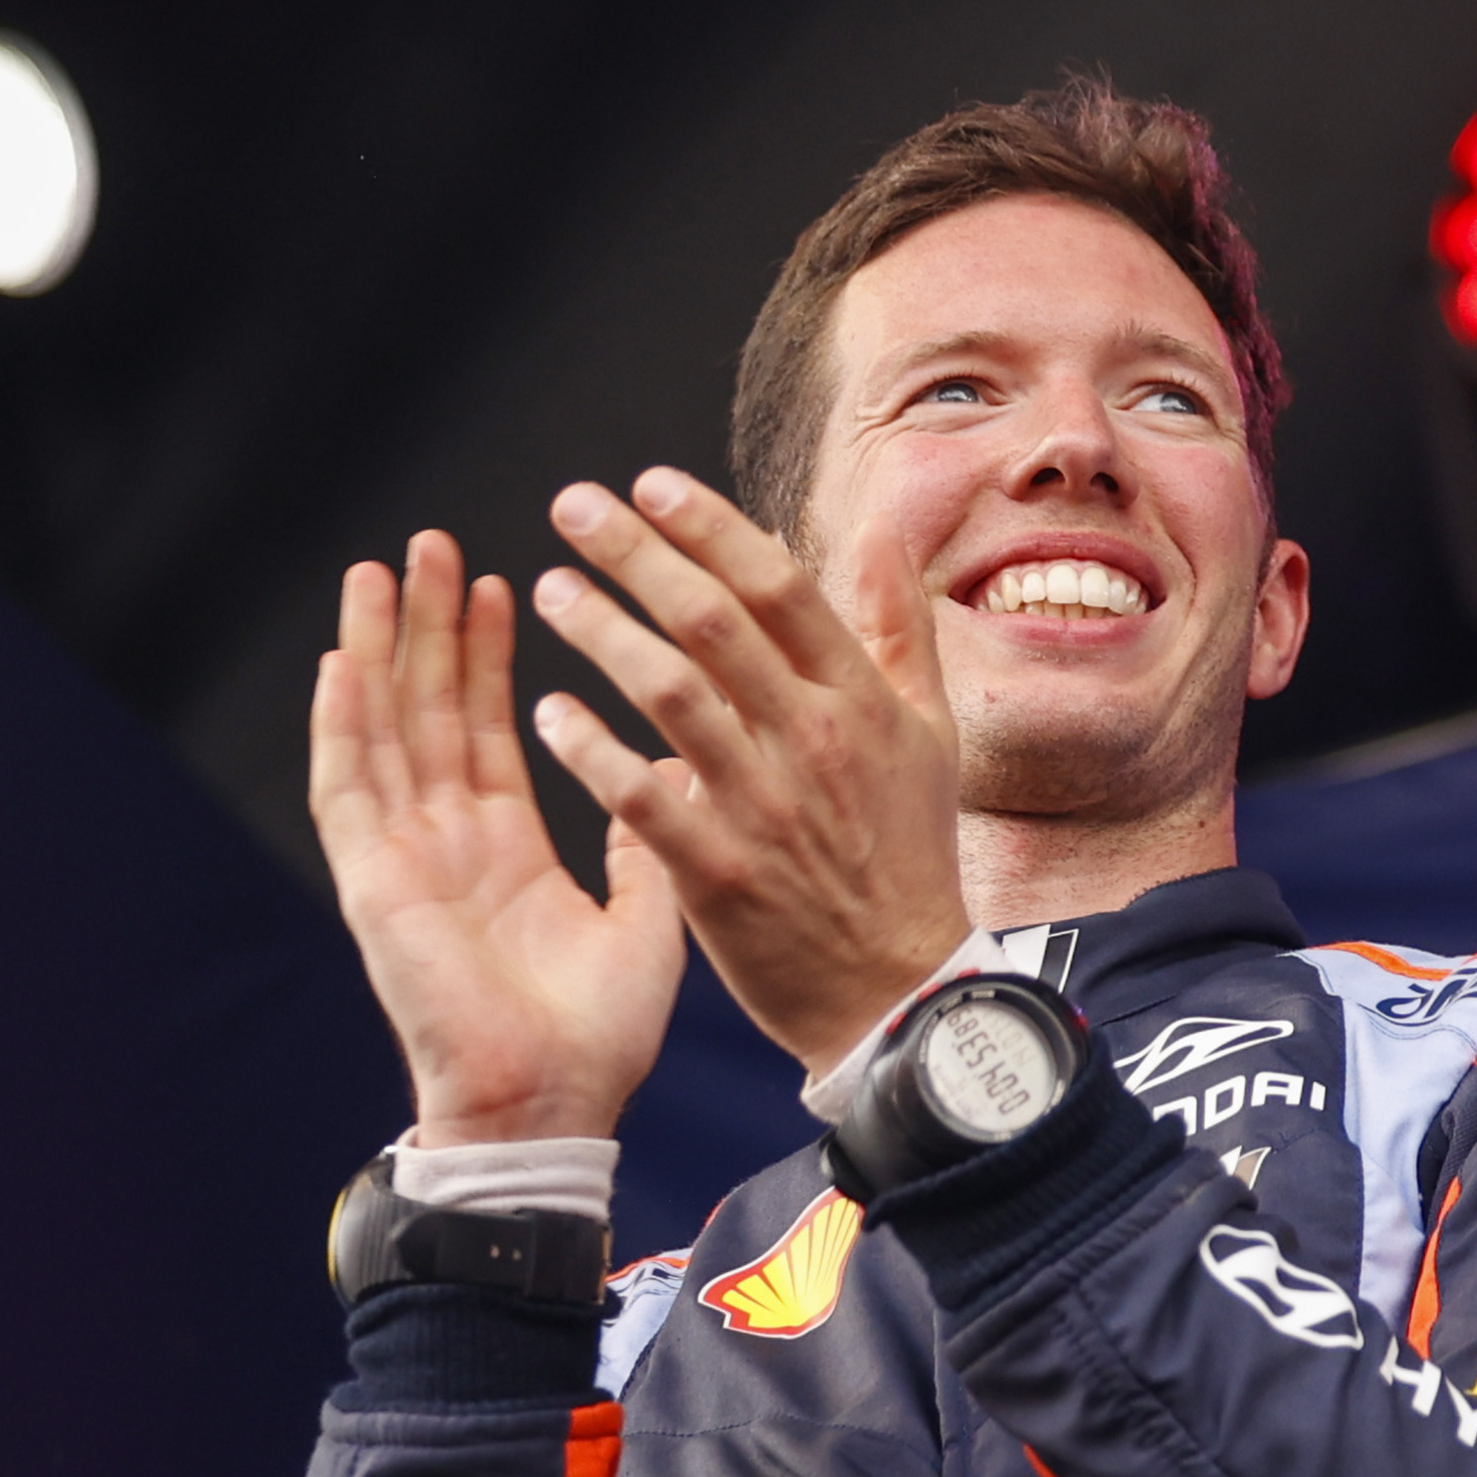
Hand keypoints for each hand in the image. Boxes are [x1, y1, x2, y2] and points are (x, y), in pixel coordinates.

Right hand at [306, 532, 686, 1142]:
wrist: (556, 1107)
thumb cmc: (598, 1035)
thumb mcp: (642, 916)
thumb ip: (641, 842)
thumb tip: (657, 769)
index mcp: (503, 849)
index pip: (486, 727)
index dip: (487, 657)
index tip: (502, 583)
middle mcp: (446, 844)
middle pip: (426, 712)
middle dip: (428, 627)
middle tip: (432, 545)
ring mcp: (405, 862)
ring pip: (381, 733)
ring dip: (377, 652)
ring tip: (382, 572)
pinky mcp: (376, 888)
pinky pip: (349, 795)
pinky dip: (342, 728)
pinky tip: (341, 663)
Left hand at [522, 466, 973, 1075]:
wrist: (900, 994)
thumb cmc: (907, 855)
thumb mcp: (929, 734)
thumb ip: (900, 629)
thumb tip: (885, 531)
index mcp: (859, 701)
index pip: (779, 586)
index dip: (711, 526)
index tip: (651, 482)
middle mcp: (813, 741)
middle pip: (715, 622)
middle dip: (637, 553)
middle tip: (574, 506)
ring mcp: (766, 807)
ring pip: (671, 695)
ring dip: (602, 634)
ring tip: (548, 590)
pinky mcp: (720, 875)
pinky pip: (641, 799)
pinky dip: (592, 752)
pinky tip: (546, 714)